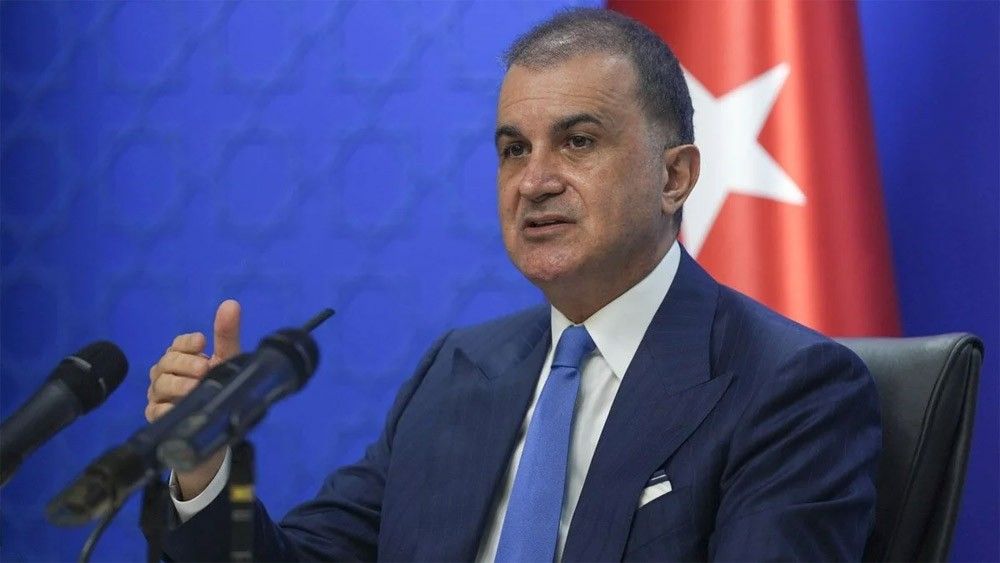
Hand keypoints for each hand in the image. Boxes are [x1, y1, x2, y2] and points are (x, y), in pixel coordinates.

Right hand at [146, 299, 241, 499]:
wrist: (216, 430)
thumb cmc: (219, 389)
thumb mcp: (227, 363)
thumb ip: (226, 335)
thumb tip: (230, 304)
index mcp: (181, 359)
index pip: (177, 344)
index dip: (187, 343)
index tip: (203, 342)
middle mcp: (166, 375)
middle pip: (166, 362)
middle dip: (185, 363)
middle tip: (204, 369)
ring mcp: (159, 396)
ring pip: (160, 384)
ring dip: (178, 384)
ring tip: (194, 387)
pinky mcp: (157, 418)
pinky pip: (156, 410)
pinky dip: (166, 407)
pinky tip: (178, 407)